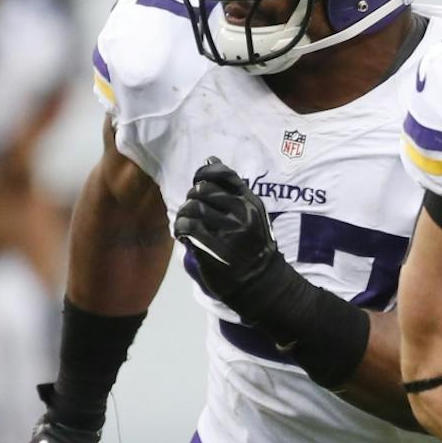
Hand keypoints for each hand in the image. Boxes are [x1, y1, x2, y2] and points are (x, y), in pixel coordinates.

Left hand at [172, 158, 303, 329]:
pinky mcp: (213, 248)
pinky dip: (180, 230)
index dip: (203, 174)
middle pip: (202, 190)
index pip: (222, 174)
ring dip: (184, 215)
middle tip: (194, 212)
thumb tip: (211, 159)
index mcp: (251, 203)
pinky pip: (186, 227)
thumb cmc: (253, 247)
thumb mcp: (251, 214)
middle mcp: (241, 215)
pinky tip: (185, 236)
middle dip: (192, 198)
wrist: (261, 283)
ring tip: (188, 225)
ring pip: (192, 207)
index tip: (198, 184)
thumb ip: (232, 189)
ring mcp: (228, 232)